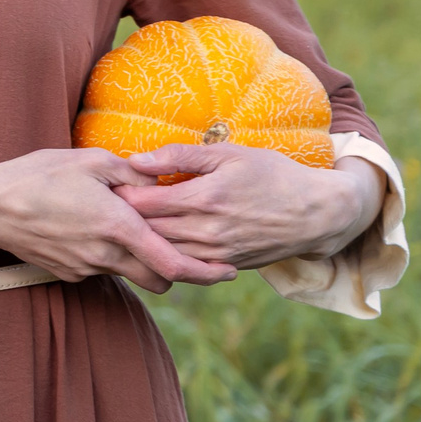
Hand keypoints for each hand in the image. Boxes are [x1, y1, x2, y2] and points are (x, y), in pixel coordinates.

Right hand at [0, 147, 237, 294]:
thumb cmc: (39, 176)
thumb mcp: (92, 161)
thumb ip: (135, 174)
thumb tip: (165, 179)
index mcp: (119, 227)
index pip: (174, 263)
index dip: (206, 272)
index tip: (228, 272)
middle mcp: (107, 255)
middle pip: (160, 279)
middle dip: (180, 271)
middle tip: (194, 253)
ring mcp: (87, 268)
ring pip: (132, 274)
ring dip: (144, 261)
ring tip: (142, 233)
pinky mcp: (69, 273)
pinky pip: (104, 270)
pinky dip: (113, 258)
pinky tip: (100, 232)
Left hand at [115, 146, 382, 270]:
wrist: (316, 214)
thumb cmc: (272, 174)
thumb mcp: (229, 154)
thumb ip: (180, 157)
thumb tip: (136, 160)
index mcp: (205, 198)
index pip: (143, 204)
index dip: (120, 195)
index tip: (107, 186)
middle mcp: (207, 231)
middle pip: (147, 231)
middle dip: (123, 220)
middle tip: (105, 208)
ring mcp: (215, 254)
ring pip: (162, 253)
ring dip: (141, 241)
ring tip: (124, 226)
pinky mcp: (224, 267)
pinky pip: (183, 266)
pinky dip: (165, 256)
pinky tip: (154, 243)